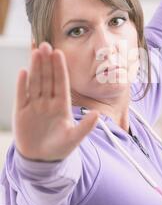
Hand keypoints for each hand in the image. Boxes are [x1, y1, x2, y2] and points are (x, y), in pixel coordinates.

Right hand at [13, 42, 98, 161]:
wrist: (41, 160)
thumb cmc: (60, 148)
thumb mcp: (74, 138)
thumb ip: (85, 127)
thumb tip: (97, 115)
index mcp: (62, 105)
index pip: (61, 83)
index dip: (60, 68)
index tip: (59, 53)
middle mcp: (48, 102)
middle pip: (47, 78)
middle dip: (47, 62)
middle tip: (46, 44)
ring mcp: (34, 105)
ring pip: (35, 82)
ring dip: (35, 67)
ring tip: (35, 51)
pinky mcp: (21, 112)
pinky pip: (21, 95)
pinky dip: (22, 84)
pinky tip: (23, 71)